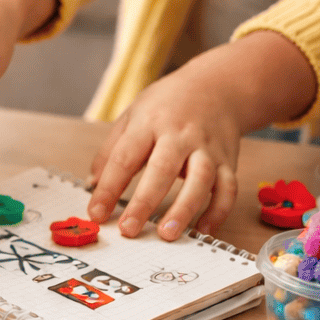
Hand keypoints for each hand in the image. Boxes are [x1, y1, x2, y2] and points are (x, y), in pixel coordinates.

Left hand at [87, 64, 242, 240]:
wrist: (217, 86)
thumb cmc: (168, 105)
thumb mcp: (131, 116)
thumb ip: (110, 151)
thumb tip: (91, 185)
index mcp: (148, 123)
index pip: (124, 158)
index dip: (108, 187)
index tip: (96, 213)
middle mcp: (179, 135)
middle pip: (162, 169)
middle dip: (144, 202)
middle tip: (128, 229)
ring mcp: (206, 149)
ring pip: (200, 180)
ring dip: (184, 209)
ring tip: (167, 234)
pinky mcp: (228, 161)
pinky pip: (227, 188)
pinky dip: (218, 211)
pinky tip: (203, 230)